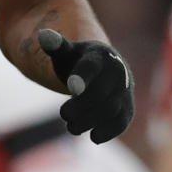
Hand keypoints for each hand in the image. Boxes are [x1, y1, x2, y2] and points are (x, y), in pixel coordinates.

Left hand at [38, 28, 134, 143]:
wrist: (105, 69)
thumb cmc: (79, 61)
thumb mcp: (66, 52)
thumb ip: (55, 45)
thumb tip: (43, 35)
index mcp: (99, 56)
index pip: (90, 67)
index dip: (81, 77)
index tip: (71, 88)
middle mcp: (116, 72)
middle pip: (99, 94)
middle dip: (79, 107)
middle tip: (63, 115)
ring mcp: (125, 90)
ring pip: (110, 110)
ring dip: (89, 122)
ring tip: (71, 127)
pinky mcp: (128, 108)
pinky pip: (121, 122)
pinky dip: (108, 131)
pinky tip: (94, 136)